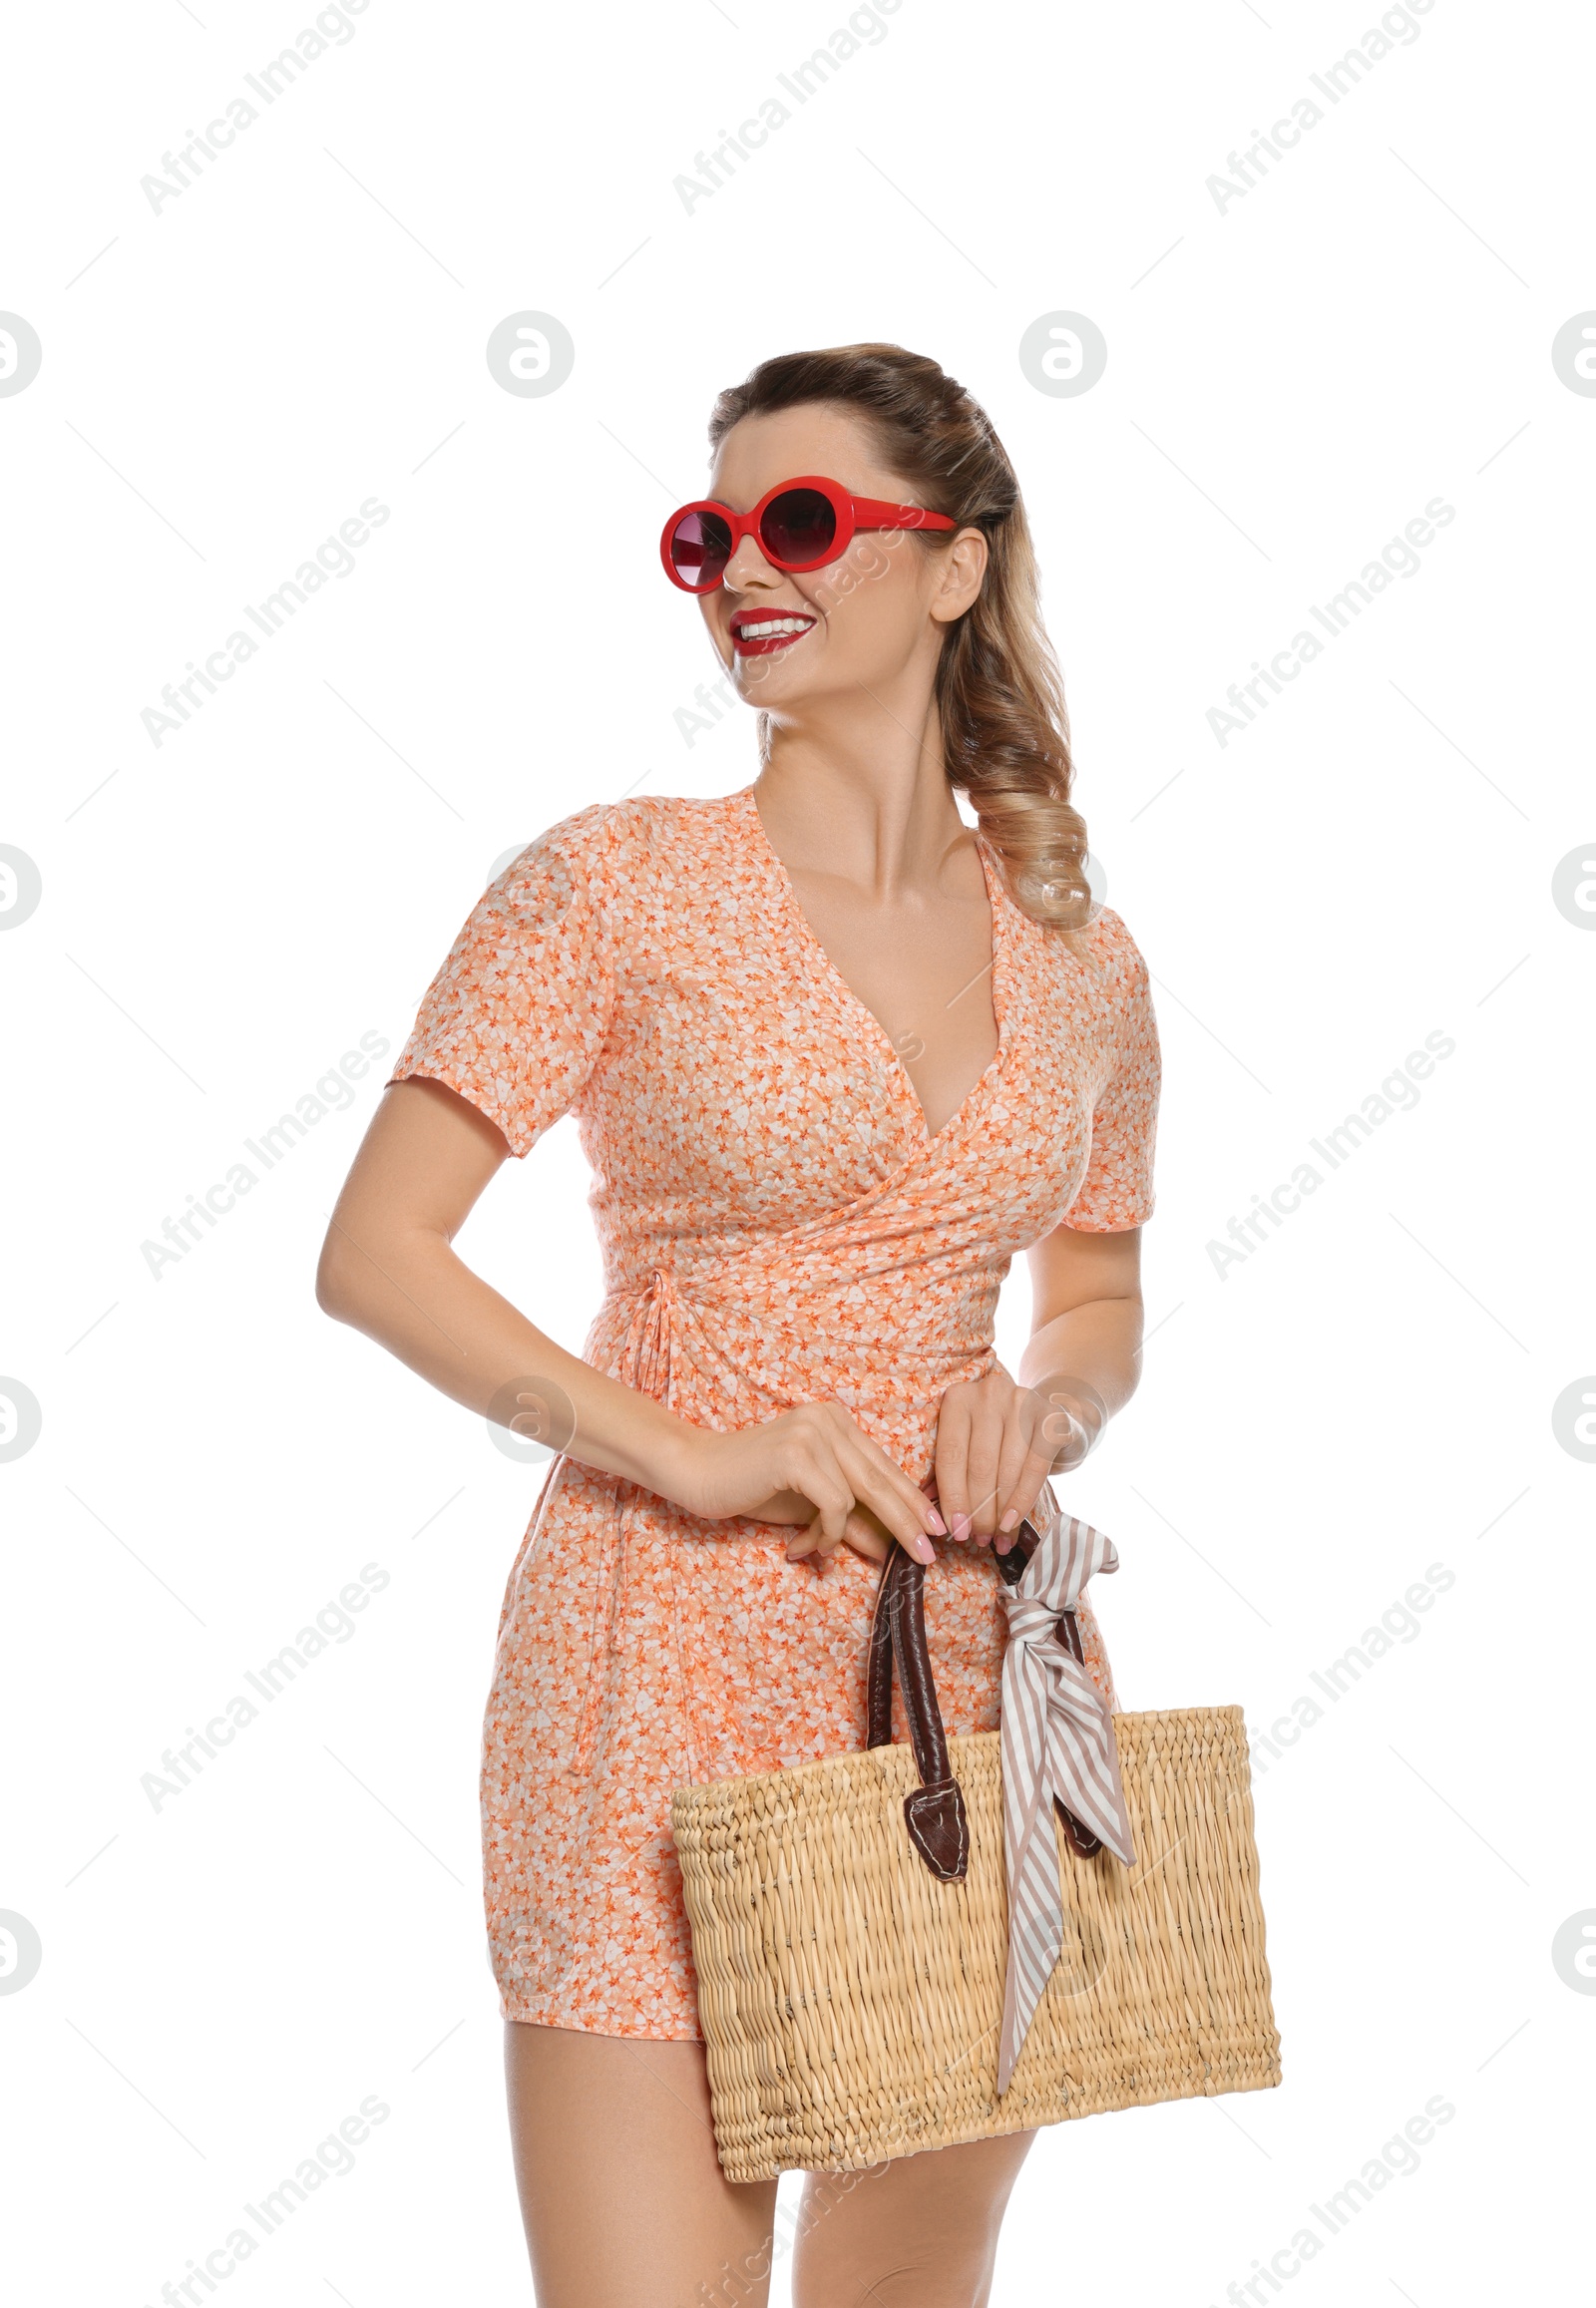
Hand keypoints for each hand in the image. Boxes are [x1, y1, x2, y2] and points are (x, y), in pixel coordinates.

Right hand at [664, 1402, 944, 1564]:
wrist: (695, 1473)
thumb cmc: (751, 1487)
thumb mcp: (810, 1508)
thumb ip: (851, 1521)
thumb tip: (889, 1548)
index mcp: (837, 1422)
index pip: (885, 1467)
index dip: (912, 1502)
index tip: (935, 1532)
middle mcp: (830, 1419)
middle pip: (882, 1479)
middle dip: (907, 1522)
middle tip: (927, 1556)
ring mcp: (813, 1432)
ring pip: (860, 1495)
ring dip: (843, 1535)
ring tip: (818, 1551)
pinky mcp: (797, 1453)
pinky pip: (834, 1504)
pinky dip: (825, 1532)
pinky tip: (804, 1547)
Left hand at [933, 1365, 1099, 1551]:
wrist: (1055, 1416)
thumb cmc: (1002, 1438)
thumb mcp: (971, 1444)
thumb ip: (948, 1470)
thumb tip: (927, 1511)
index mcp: (958, 1398)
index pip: (950, 1456)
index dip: (951, 1497)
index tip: (954, 1530)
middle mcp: (989, 1393)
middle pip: (979, 1465)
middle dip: (977, 1510)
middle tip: (977, 1538)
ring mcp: (1022, 1402)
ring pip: (1006, 1470)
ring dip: (999, 1512)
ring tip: (995, 1538)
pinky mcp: (1051, 1417)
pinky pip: (1034, 1468)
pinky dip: (1022, 1501)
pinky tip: (1012, 1523)